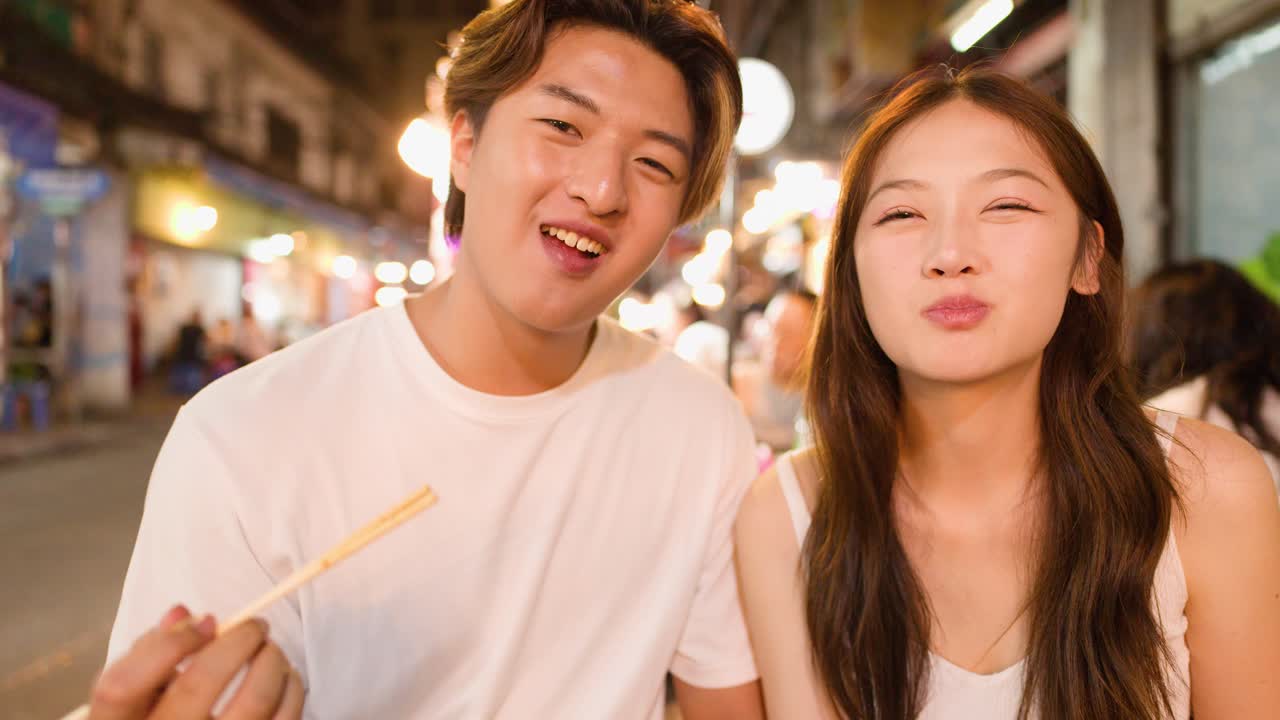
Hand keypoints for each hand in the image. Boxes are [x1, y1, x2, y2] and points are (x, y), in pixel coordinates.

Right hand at [88, 605, 303, 718]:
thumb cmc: (159, 716)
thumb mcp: (139, 690)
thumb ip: (152, 651)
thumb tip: (186, 615)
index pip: (123, 683)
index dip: (169, 644)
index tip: (205, 623)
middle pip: (196, 685)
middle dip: (238, 641)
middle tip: (256, 626)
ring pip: (252, 704)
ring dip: (272, 664)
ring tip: (272, 652)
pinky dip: (291, 691)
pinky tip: (286, 679)